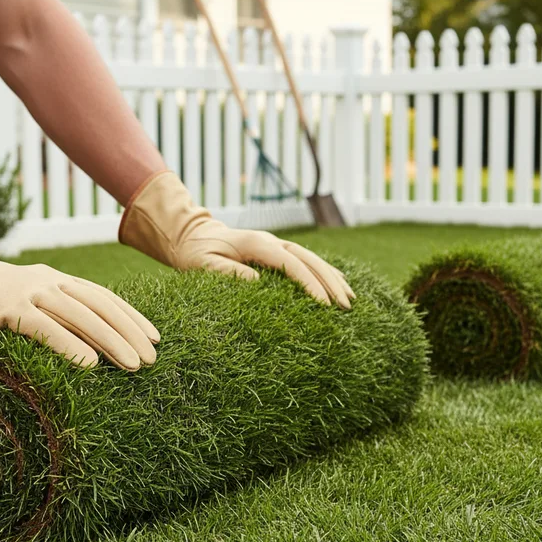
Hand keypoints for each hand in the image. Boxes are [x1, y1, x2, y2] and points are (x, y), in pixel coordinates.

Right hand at [0, 213, 158, 369]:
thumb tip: (99, 346)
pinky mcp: (5, 309)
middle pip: (100, 307)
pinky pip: (42, 327)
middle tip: (151, 360)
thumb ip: (62, 316)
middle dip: (129, 333)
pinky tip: (88, 363)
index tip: (156, 339)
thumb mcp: (34, 304)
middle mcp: (50, 282)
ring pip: (79, 315)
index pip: (106, 299)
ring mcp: (28, 292)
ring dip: (110, 341)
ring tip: (132, 364)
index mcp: (60, 282)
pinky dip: (67, 344)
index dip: (133, 318)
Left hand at [119, 172, 354, 308]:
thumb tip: (257, 281)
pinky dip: (324, 272)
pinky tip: (339, 284)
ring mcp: (276, 244)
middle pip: (309, 260)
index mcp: (257, 244)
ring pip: (312, 259)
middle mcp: (272, 241)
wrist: (191, 235)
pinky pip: (306, 261)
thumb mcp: (203, 265)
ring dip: (333, 278)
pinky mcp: (277, 251)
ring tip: (350, 298)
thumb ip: (228, 272)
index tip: (324, 305)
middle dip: (330, 283)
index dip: (310, 284)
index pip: (291, 264)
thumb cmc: (195, 253)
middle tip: (347, 305)